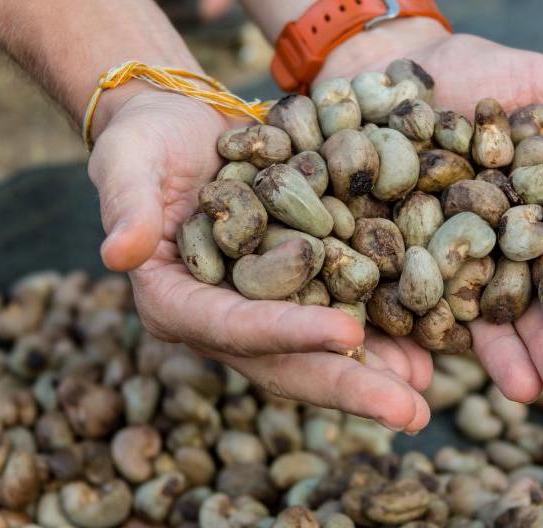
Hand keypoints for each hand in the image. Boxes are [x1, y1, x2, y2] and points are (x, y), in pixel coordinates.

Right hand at [88, 88, 431, 432]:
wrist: (182, 131)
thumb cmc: (147, 144)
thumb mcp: (127, 164)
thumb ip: (127, 208)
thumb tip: (116, 255)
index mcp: (178, 301)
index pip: (236, 328)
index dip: (290, 332)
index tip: (349, 333)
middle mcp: (223, 318)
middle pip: (287, 362)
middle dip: (348, 387)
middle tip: (410, 413)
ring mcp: (262, 309)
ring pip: (320, 354)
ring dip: (374, 376)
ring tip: (426, 391)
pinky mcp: (294, 288)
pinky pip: (338, 316)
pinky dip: (379, 336)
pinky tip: (423, 353)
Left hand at [318, 19, 542, 402]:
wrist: (388, 64)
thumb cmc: (477, 71)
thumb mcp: (539, 87)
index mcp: (542, 213)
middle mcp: (499, 247)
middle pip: (530, 300)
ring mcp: (446, 258)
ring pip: (474, 314)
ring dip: (498, 355)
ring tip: (521, 391)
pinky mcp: (392, 260)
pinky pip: (405, 301)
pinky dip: (419, 333)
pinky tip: (432, 365)